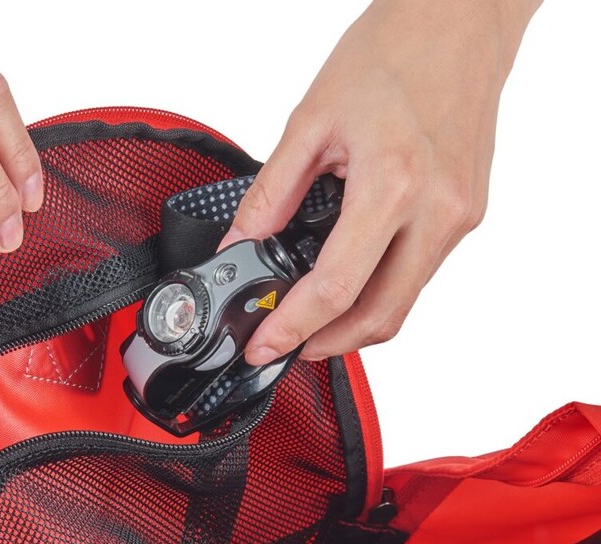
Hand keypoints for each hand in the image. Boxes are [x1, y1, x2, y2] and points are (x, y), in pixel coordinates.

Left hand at [219, 0, 541, 363]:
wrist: (460, 18)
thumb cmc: (394, 51)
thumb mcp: (310, 121)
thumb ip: (270, 195)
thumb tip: (240, 244)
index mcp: (391, 184)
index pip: (336, 288)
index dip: (293, 327)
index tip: (267, 345)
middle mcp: (436, 211)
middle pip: (381, 317)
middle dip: (329, 344)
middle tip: (290, 345)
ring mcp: (459, 218)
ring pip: (405, 302)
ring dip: (357, 323)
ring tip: (315, 319)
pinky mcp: (468, 214)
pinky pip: (421, 274)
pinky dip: (382, 291)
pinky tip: (353, 280)